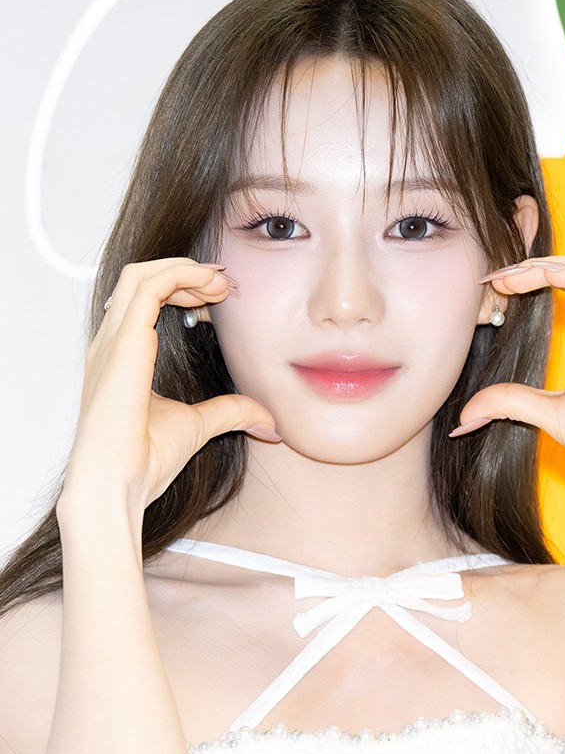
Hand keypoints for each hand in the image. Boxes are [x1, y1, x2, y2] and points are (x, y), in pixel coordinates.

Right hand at [62, 258, 279, 512]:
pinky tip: (209, 288)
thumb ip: (229, 413)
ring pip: (141, 274)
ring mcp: (112, 342)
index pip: (143, 302)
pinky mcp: (123, 344)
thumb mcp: (197, 427)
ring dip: (184, 269)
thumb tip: (266, 419)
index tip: (217, 297)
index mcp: (119, 359)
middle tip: (222, 283)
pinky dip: (180, 276)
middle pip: (138, 279)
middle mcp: (110, 345)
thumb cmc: (140, 464)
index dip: (180, 290)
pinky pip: (148, 287)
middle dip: (183, 272)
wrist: (114, 485)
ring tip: (219, 282)